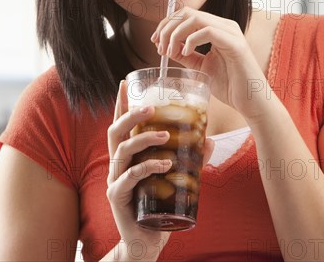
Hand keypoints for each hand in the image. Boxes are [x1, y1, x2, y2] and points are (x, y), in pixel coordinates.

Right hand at [106, 80, 214, 260]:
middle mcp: (116, 164)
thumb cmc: (157, 206)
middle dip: (130, 114)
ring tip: (166, 135)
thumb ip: (188, 160)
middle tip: (151, 105)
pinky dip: (147, 167)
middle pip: (115, 131)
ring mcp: (114, 180)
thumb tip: (209, 141)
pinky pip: (129, 177)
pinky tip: (165, 164)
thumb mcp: (173, 179)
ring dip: (144, 138)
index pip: (120, 124)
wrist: (146, 242)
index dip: (120, 103)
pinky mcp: (118, 197)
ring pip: (122, 150)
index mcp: (125, 156)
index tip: (125, 82)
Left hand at [151, 7, 269, 120]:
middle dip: (168, 27)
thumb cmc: (230, 86)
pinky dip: (191, 40)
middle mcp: (225, 26)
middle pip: (187, 12)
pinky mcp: (235, 44)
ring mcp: (231, 32)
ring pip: (195, 18)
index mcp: (217, 29)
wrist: (251, 102)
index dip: (167, 24)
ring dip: (176, 34)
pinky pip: (208, 31)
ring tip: (170, 52)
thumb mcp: (200, 68)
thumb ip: (186, 56)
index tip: (155, 41)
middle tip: (159, 47)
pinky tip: (185, 54)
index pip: (186, 14)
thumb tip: (167, 47)